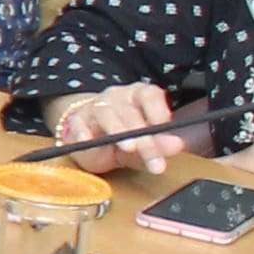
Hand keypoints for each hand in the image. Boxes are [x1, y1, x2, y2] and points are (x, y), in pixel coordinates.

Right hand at [50, 85, 183, 168]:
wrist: (90, 139)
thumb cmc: (124, 138)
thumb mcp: (145, 144)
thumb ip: (160, 145)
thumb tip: (178, 145)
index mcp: (138, 96)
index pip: (149, 94)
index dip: (158, 109)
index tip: (164, 127)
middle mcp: (117, 97)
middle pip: (130, 112)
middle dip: (144, 137)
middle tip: (155, 159)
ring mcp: (95, 106)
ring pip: (106, 113)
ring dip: (118, 130)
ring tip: (130, 148)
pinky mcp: (76, 120)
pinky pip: (78, 123)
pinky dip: (82, 132)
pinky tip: (88, 142)